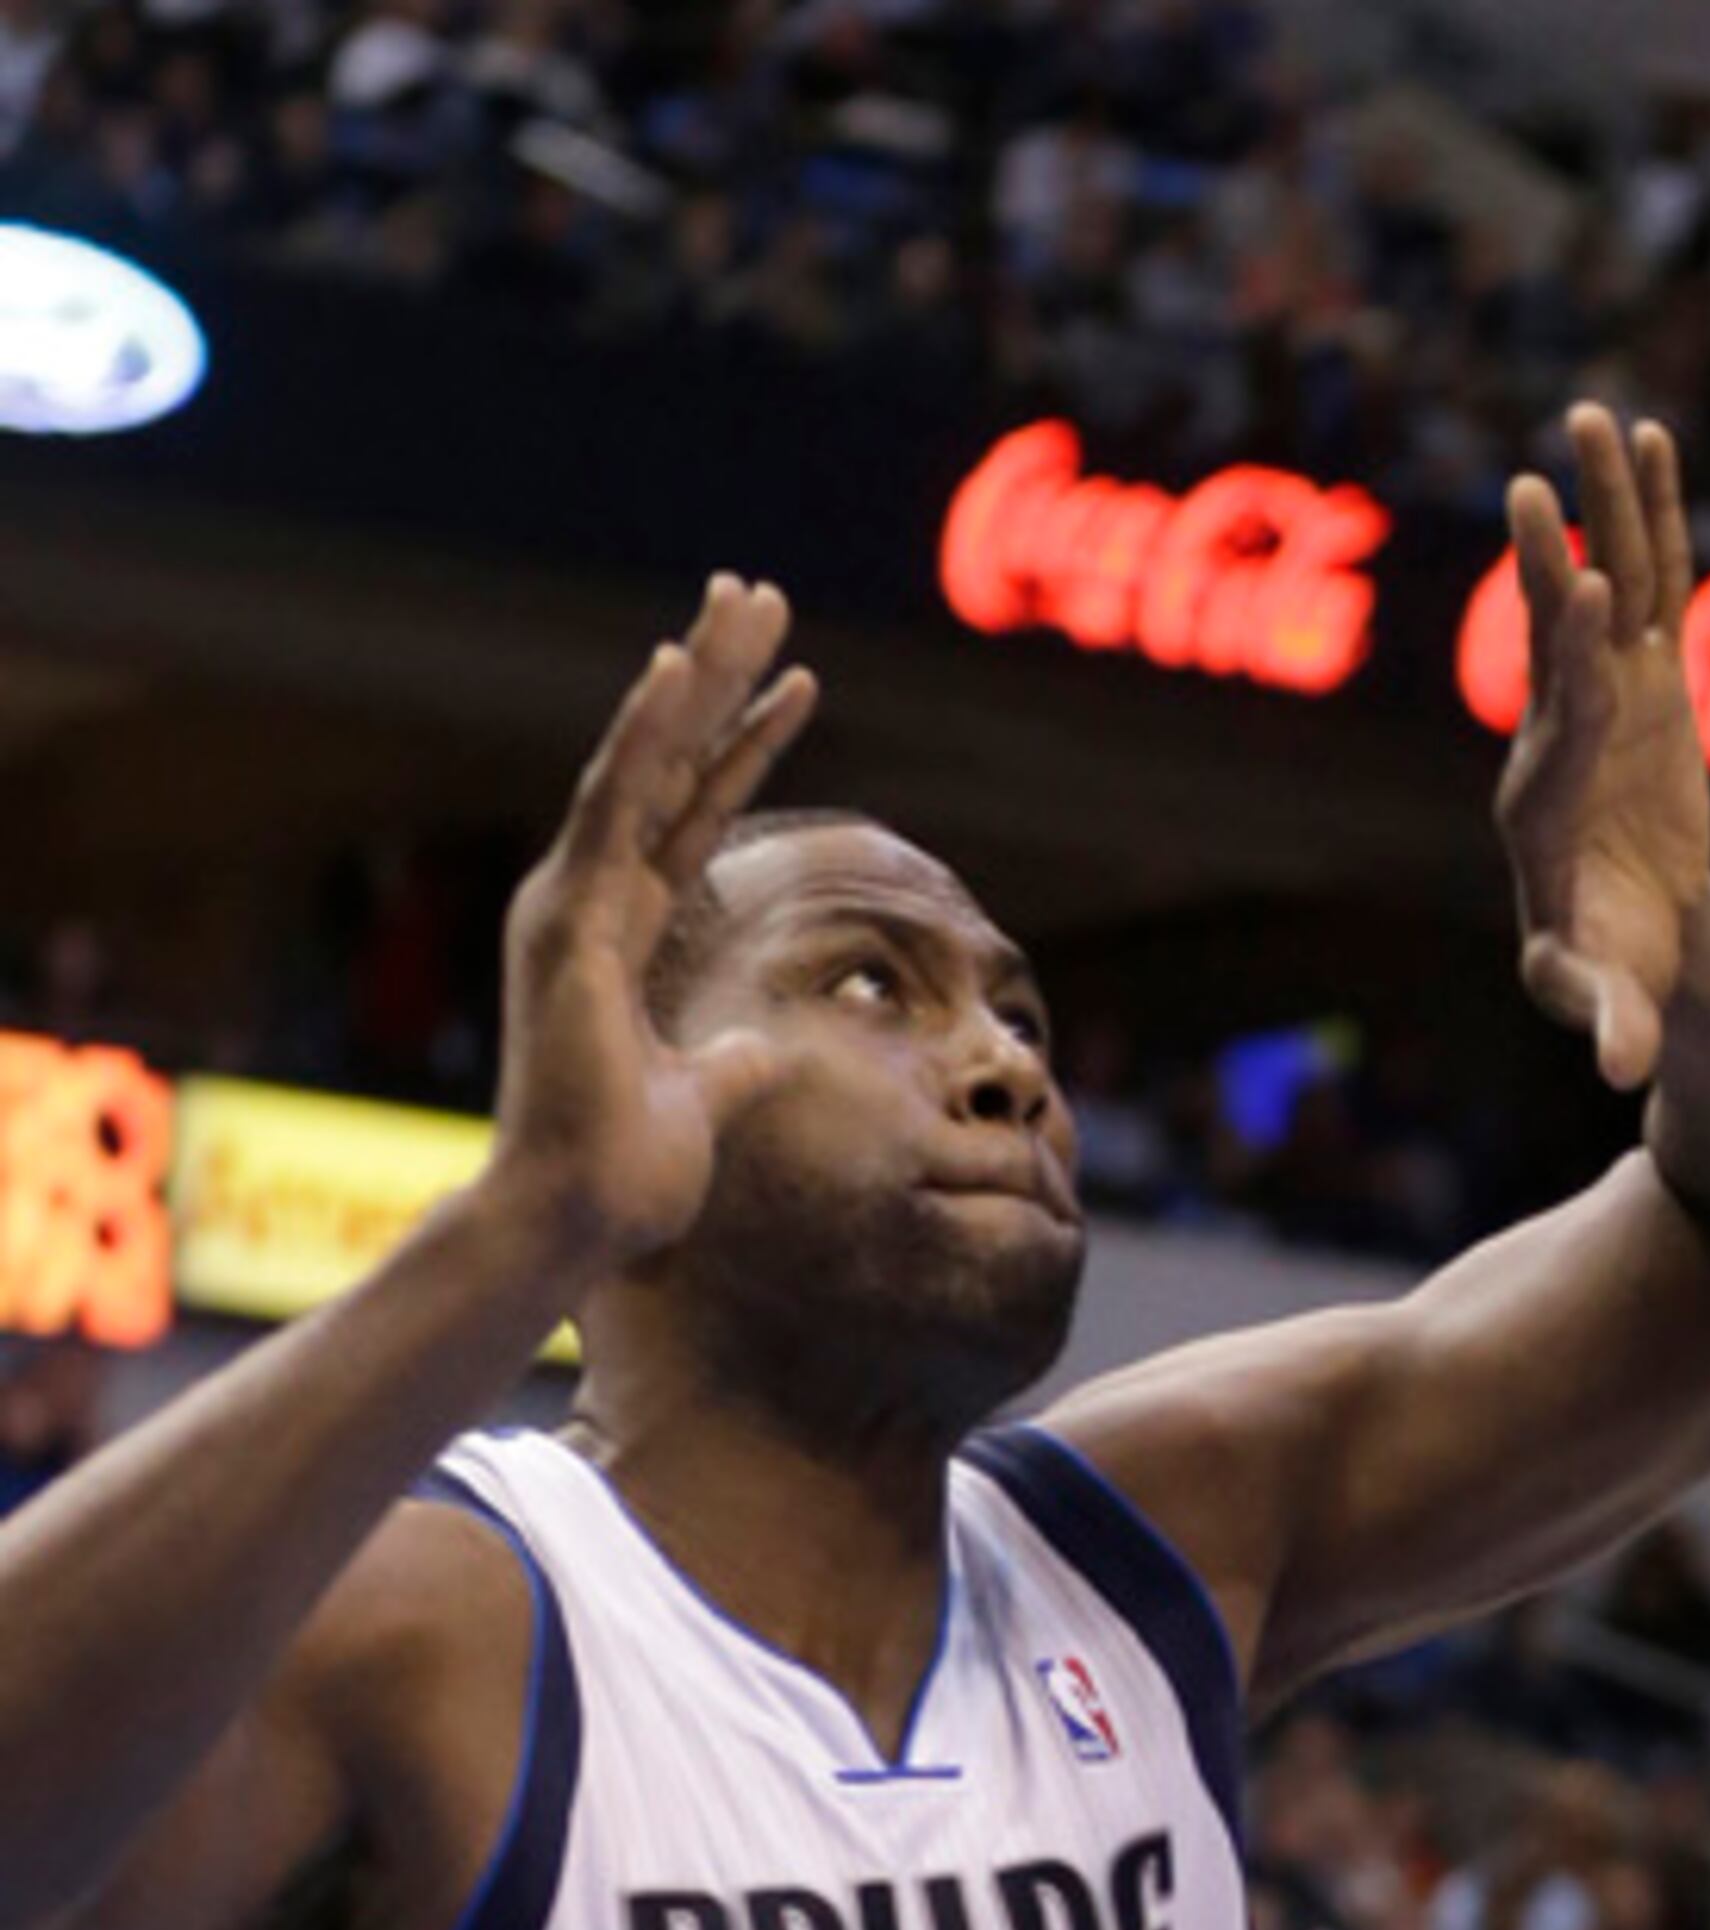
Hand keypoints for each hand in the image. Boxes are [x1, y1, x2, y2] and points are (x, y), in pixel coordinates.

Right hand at [482, 575, 818, 1268]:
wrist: (576, 1217)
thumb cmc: (628, 1169)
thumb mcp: (710, 1094)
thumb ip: (735, 1060)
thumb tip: (765, 1045)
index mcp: (624, 929)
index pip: (698, 811)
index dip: (745, 742)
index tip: (796, 679)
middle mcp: (594, 899)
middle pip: (673, 763)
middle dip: (718, 674)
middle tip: (758, 591)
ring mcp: (577, 901)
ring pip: (647, 760)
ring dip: (696, 675)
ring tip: (739, 597)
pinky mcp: (572, 917)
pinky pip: (616, 805)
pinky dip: (646, 733)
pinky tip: (679, 668)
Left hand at [1499, 403, 1709, 1091]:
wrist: (1630, 936)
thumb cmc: (1608, 968)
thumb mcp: (1607, 996)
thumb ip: (1609, 1021)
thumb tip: (1621, 1074)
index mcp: (1547, 798)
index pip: (1563, 711)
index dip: (1571, 651)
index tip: (1585, 585)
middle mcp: (1564, 728)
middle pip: (1559, 631)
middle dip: (1551, 559)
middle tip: (1536, 483)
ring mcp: (1606, 692)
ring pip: (1607, 583)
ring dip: (1602, 506)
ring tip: (1598, 416)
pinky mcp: (1647, 679)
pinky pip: (1655, 585)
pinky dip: (1655, 519)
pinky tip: (1653, 440)